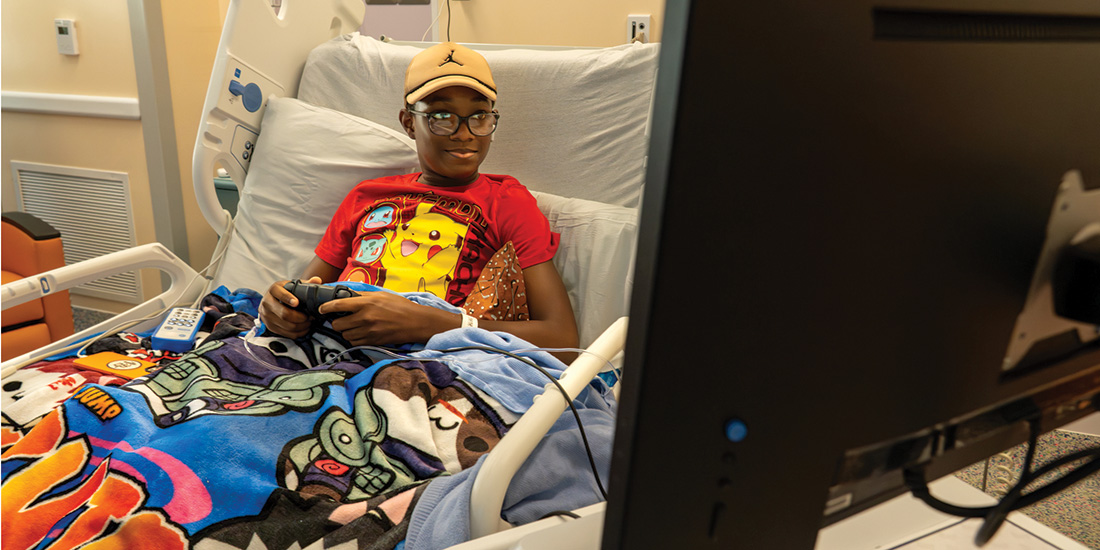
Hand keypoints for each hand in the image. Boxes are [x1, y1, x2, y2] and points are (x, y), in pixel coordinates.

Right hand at [258, 276, 321, 338]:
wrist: (272, 301)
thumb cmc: (285, 292)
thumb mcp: (293, 285)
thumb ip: (306, 283)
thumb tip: (317, 280)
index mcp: (273, 290)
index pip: (279, 294)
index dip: (288, 298)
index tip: (297, 303)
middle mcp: (267, 303)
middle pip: (284, 314)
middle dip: (301, 317)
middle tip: (310, 317)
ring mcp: (267, 316)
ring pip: (287, 326)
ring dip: (301, 326)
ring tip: (309, 322)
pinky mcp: (270, 326)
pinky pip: (286, 333)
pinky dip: (298, 332)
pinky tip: (304, 328)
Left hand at [320, 290, 458, 345]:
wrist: (415, 322)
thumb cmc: (399, 306)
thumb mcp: (381, 295)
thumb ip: (363, 296)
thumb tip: (346, 295)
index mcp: (366, 303)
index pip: (338, 305)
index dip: (326, 307)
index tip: (322, 309)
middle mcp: (365, 318)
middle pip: (338, 324)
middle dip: (337, 321)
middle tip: (342, 318)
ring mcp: (368, 331)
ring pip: (345, 334)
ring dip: (346, 330)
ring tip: (353, 325)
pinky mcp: (372, 341)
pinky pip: (354, 341)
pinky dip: (354, 337)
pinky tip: (360, 332)